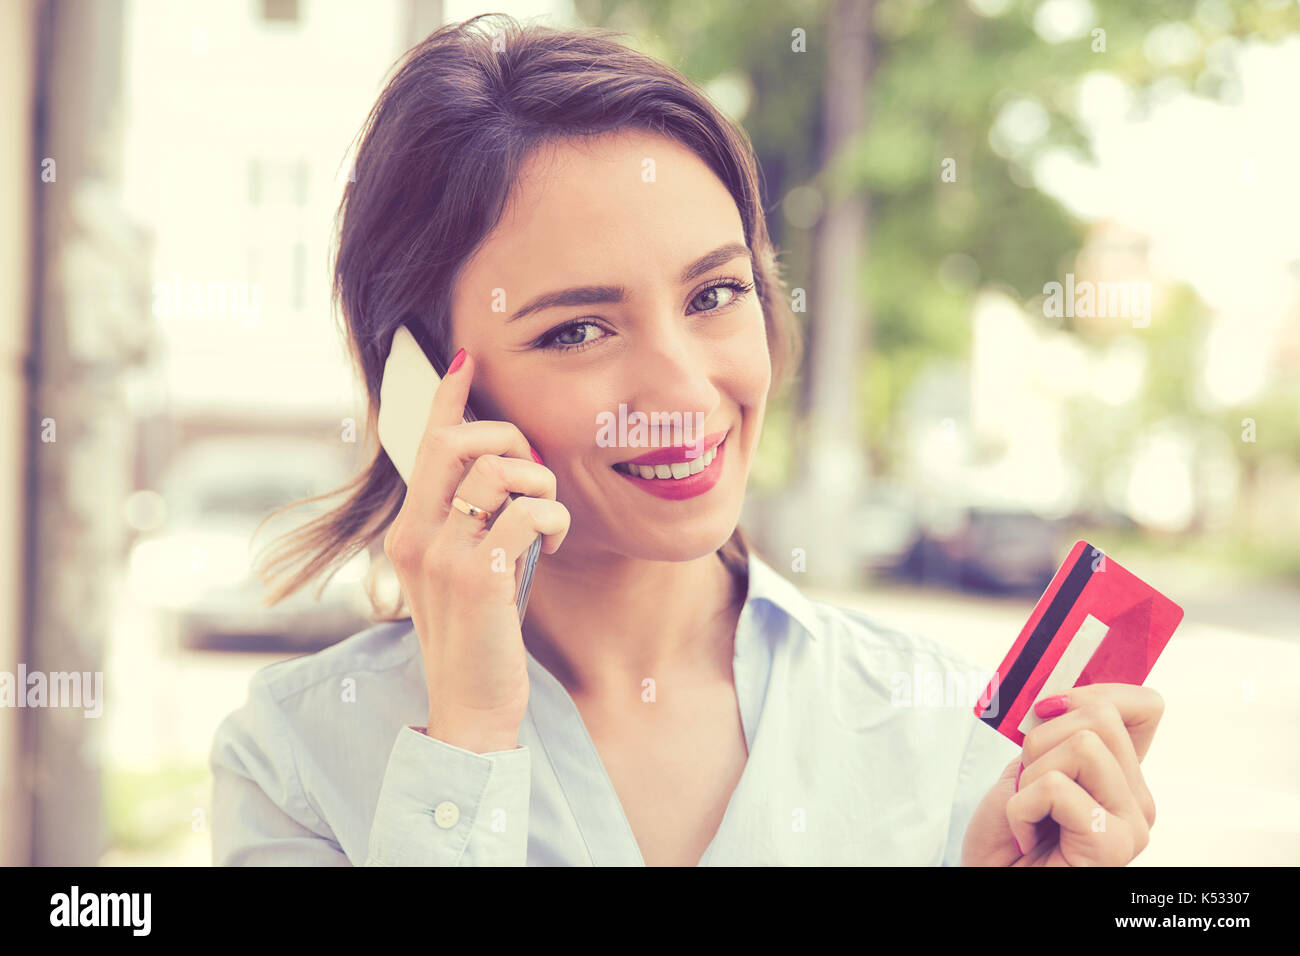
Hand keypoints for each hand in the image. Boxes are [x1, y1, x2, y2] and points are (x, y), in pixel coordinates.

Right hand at [383, 348, 569, 752]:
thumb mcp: (462, 573)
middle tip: (536, 473)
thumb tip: (506, 473)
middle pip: (459, 443)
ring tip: (548, 524)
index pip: (424, 446)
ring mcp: (442, 556)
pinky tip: (553, 548)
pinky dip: (555, 520)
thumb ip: (469, 526)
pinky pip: (529, 512)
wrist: (470, 709)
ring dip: (542, 487)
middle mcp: (414, 536)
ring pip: (501, 473)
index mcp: (408, 532)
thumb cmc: (479, 639)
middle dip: (510, 438)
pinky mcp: (477, 578)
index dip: (446, 398)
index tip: (463, 360)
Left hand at [961, 683, 1162, 865]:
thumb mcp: (1028, 768)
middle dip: (1043, 739)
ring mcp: (1131, 826)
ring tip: (1029, 811)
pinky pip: (1056, 788)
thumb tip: (1055, 693)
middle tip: (1029, 784)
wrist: (991, 881)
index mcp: (1122, 776)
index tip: (1047, 712)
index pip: (1145, 706)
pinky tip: (1024, 836)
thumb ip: (1053, 734)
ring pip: (1083, 746)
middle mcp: (1138, 800)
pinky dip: (1021, 807)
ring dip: (1032, 775)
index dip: (1091, 692)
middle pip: (1102, 716)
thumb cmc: (1005, 836)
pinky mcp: (1112, 847)